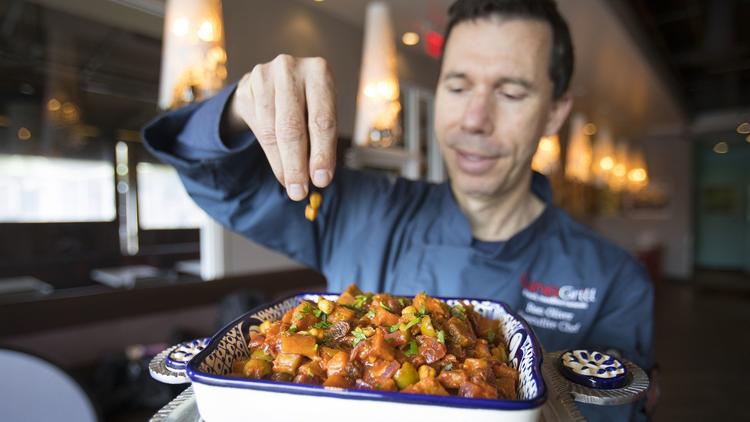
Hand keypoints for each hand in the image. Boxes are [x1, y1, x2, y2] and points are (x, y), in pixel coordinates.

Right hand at [227, 54, 336, 200]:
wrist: (274, 82)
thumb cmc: (307, 103)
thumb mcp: (320, 114)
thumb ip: (321, 141)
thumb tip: (319, 179)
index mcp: (320, 72)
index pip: (321, 120)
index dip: (322, 153)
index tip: (322, 181)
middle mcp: (291, 69)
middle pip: (292, 127)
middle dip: (297, 165)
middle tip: (300, 192)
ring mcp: (266, 75)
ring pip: (272, 132)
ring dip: (283, 165)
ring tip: (292, 186)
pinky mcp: (247, 85)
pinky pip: (259, 128)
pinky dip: (271, 155)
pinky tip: (281, 170)